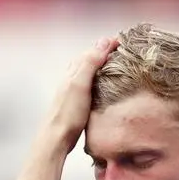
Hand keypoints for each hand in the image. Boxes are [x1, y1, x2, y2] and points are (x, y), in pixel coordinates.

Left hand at [42, 36, 119, 153]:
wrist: (56, 138)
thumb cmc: (68, 113)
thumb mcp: (80, 84)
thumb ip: (90, 63)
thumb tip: (103, 42)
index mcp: (73, 71)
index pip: (91, 51)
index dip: (105, 45)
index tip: (121, 41)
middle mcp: (72, 77)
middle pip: (88, 58)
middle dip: (103, 52)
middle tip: (120, 50)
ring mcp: (73, 90)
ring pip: (88, 71)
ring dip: (100, 65)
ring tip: (114, 65)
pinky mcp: (76, 102)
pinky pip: (89, 84)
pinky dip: (97, 79)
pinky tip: (102, 86)